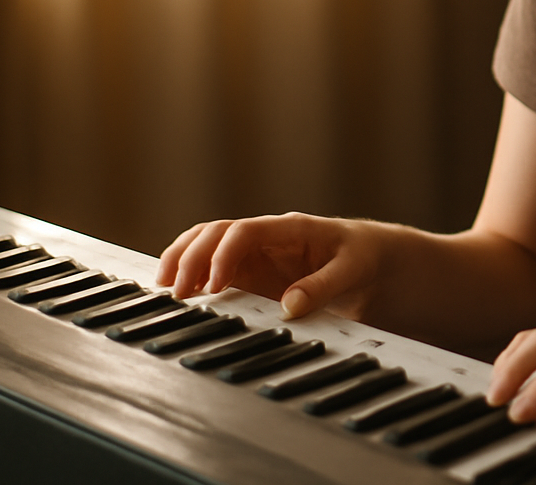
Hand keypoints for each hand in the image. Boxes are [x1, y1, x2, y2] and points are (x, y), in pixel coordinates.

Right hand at [156, 213, 383, 320]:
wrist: (370, 257)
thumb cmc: (361, 256)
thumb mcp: (351, 270)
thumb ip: (321, 287)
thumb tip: (288, 306)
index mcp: (290, 229)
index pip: (244, 232)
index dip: (223, 255)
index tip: (214, 287)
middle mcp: (267, 236)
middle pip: (216, 232)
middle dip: (191, 257)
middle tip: (176, 292)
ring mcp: (256, 252)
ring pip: (207, 243)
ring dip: (183, 260)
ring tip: (164, 289)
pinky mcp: (252, 270)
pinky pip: (213, 265)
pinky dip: (192, 274)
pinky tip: (179, 293)